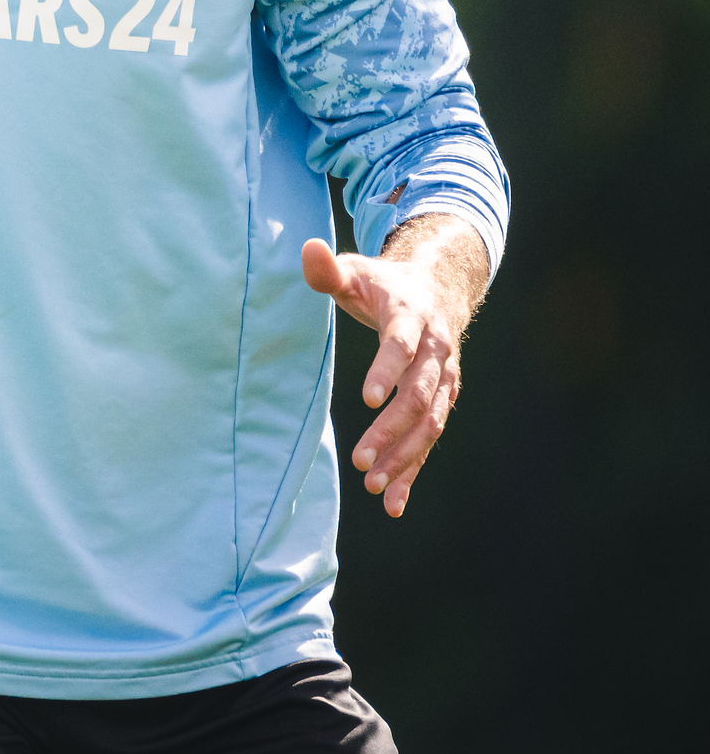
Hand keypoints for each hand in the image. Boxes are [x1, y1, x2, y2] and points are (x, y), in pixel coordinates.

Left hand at [303, 216, 489, 518]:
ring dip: (404, 457)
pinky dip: (413, 471)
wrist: (436, 290)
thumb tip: (309, 250)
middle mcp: (436, 353)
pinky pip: (429, 440)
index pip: (401, 346)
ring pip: (429, 424)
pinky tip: (393, 503)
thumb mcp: (356, 270)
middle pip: (418, 396)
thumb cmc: (384, 283)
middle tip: (361, 460)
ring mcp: (443, 380)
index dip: (386, 370)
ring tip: (374, 487)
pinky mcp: (440, 401)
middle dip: (392, 430)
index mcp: (412, 318)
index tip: (367, 399)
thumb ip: (328, 269)